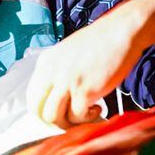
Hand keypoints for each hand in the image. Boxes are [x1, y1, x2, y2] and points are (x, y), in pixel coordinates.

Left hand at [27, 8, 144, 125]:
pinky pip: (77, 117)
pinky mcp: (84, 90)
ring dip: (70, 123)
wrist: (122, 31)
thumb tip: (58, 97)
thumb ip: (58, 71)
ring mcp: (67, 82)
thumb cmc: (102, 41)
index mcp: (46, 61)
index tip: (58, 115)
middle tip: (70, 120)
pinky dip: (87, 118)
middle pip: (39, 112)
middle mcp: (52, 72)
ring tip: (86, 113)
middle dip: (54, 123)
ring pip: (54, 118)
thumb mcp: (69, 52)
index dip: (43, 112)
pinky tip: (97, 108)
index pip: (31, 98)